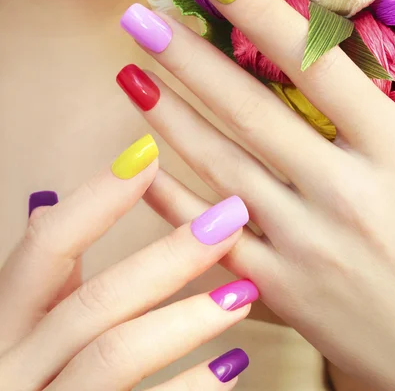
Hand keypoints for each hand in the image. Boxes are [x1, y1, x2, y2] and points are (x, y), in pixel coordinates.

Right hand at [0, 133, 254, 389]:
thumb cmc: (31, 372)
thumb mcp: (21, 326)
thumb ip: (41, 279)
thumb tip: (46, 206)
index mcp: (5, 320)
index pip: (45, 246)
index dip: (96, 199)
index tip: (148, 154)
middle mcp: (14, 362)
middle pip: (96, 300)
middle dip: (170, 256)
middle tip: (230, 218)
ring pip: (118, 354)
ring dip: (189, 319)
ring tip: (243, 292)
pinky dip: (191, 389)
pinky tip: (232, 367)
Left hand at [118, 0, 394, 390]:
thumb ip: (389, 101)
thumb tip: (339, 46)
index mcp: (394, 150)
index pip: (316, 66)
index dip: (261, 14)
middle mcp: (344, 192)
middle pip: (251, 111)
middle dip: (189, 59)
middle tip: (139, 16)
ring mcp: (306, 244)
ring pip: (221, 168)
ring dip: (169, 118)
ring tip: (129, 74)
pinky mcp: (282, 291)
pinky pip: (211, 237)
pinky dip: (170, 200)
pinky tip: (138, 164)